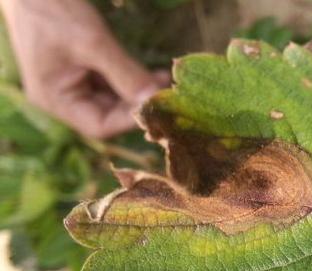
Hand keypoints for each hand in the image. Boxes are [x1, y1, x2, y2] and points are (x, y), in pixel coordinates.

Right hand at [0, 0, 166, 137]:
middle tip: (166, 91)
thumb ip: (125, 73)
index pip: (100, 126)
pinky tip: (153, 74)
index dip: (130, 119)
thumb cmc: (53, 9)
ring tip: (163, 80)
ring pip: (114, 99)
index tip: (156, 104)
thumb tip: (153, 99)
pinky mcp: (82, 69)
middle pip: (109, 115)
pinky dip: (132, 79)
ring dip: (139, 91)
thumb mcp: (92, 43)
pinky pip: (111, 82)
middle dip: (138, 103)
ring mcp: (72, 84)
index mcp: (56, 100)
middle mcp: (63, 98)